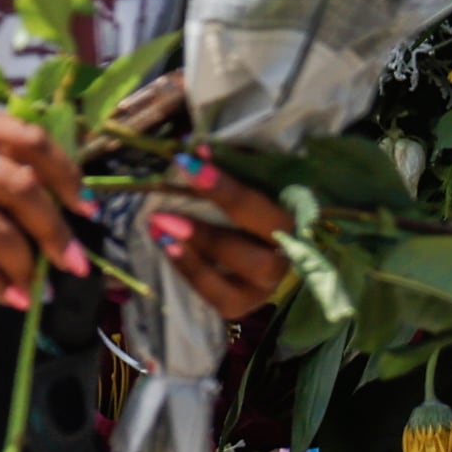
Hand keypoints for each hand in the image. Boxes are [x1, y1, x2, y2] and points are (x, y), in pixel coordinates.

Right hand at [0, 102, 92, 308]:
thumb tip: (27, 194)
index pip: (28, 140)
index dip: (65, 175)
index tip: (82, 205)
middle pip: (25, 188)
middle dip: (58, 230)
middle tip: (77, 260)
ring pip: (2, 231)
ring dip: (31, 264)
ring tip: (42, 285)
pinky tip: (9, 296)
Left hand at [137, 164, 296, 322]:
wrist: (258, 247)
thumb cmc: (249, 206)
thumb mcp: (246, 181)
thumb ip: (229, 165)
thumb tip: (195, 147)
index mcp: (292, 220)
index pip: (261, 207)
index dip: (225, 188)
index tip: (188, 164)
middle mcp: (287, 257)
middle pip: (258, 253)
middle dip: (210, 234)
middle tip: (164, 214)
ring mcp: (267, 285)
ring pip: (241, 278)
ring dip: (197, 253)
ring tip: (159, 228)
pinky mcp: (244, 304)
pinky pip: (220, 297)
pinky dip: (191, 272)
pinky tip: (166, 248)